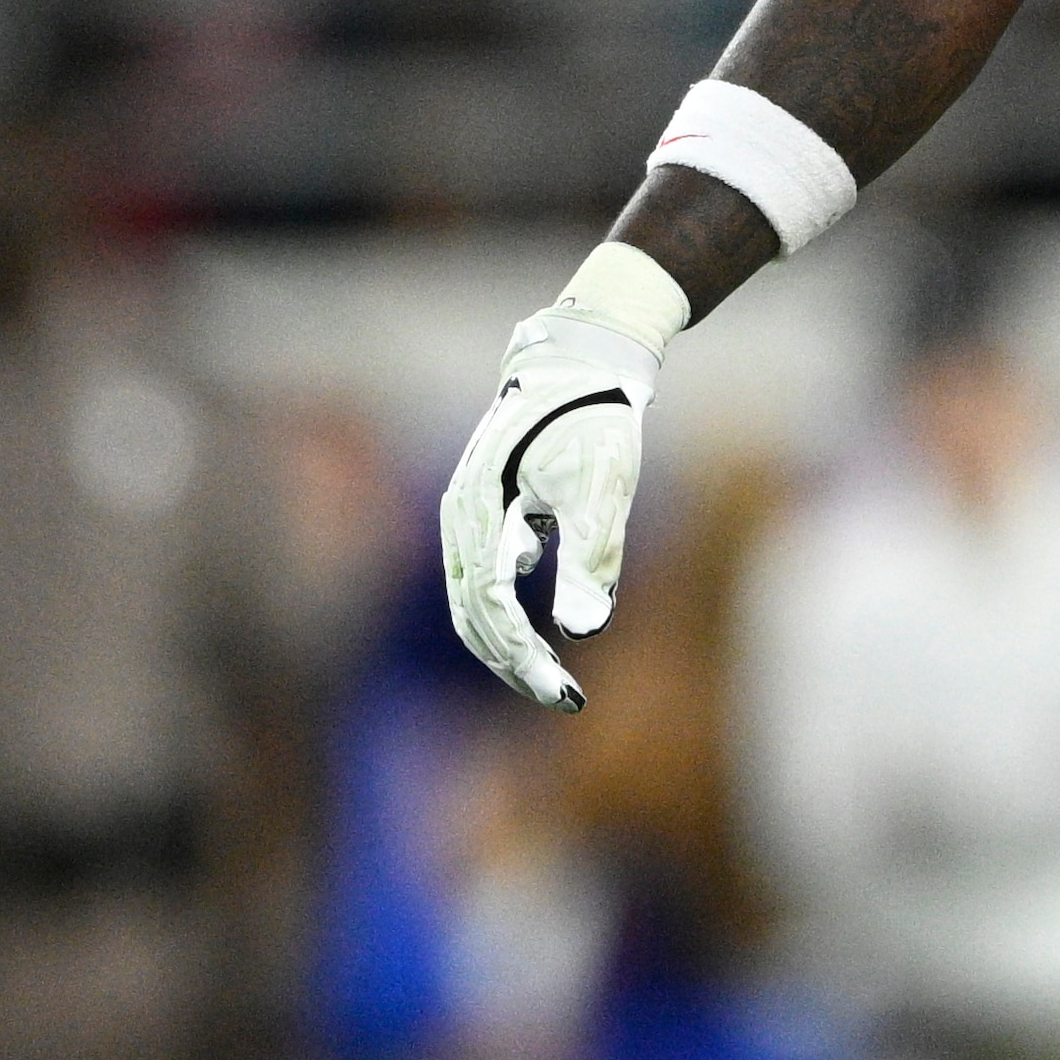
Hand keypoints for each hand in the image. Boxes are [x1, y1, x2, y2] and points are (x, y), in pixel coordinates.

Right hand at [440, 294, 657, 710]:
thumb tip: (582, 630)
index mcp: (477, 513)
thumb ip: (590, 554)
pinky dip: (507, 617)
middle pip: (471, 617)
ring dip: (508, 646)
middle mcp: (459, 520)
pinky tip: (542, 635)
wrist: (582, 361)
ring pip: (472, 603)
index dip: (525, 658)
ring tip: (552, 680)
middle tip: (565, 699)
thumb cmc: (593, 419)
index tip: (566, 694)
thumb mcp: (601, 485)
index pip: (490, 609)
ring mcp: (465, 518)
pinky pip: (482, 582)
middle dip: (515, 664)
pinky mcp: (484, 516)